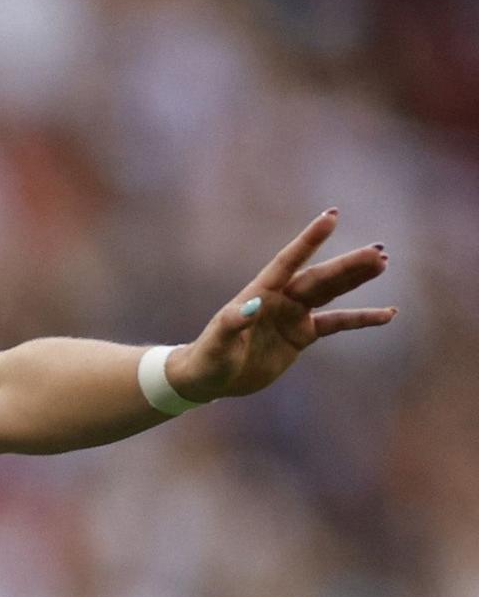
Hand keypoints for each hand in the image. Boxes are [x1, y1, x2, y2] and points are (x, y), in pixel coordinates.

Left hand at [166, 209, 395, 401]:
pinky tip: (387, 314)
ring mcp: (293, 315)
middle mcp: (280, 299)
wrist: (211, 380)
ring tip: (383, 263)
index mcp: (259, 293)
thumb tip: (251, 305)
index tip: (332, 216)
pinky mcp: (302, 335)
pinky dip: (361, 319)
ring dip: (356, 279)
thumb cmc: (209, 358)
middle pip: (319, 278)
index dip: (309, 240)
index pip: (288, 261)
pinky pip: (337, 323)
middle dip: (348, 265)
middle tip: (378, 252)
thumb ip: (233, 323)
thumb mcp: (218, 343)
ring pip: (331, 292)